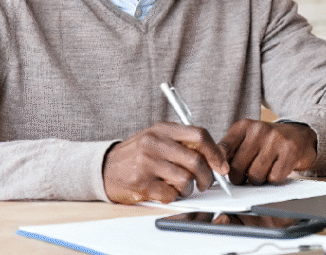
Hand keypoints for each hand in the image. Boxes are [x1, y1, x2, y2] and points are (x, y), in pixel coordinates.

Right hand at [102, 122, 229, 203]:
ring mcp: (146, 163)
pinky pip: (170, 194)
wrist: (104, 168)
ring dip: (188, 189)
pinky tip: (164, 191)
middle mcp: (154, 143)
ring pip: (185, 179)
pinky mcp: (141, 183)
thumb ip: (184, 144)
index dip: (215, 152)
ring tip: (180, 187)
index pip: (199, 135)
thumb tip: (217, 157)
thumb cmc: (137, 155)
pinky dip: (173, 197)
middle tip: (205, 183)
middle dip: (206, 176)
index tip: (221, 166)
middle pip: (196, 160)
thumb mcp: (158, 139)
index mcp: (162, 129)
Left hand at [219, 119, 317, 185]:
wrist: (299, 135)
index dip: (220, 166)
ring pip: (255, 175)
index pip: (222, 150)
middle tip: (246, 174)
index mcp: (244, 126)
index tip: (222, 173)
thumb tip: (215, 170)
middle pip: (237, 167)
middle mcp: (258, 130)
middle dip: (240, 178)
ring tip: (263, 170)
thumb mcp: (247, 139)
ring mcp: (275, 140)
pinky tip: (276, 169)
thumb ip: (230, 151)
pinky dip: (274, 180)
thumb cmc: (268, 141)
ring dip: (258, 180)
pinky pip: (273, 178)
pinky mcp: (290, 152)